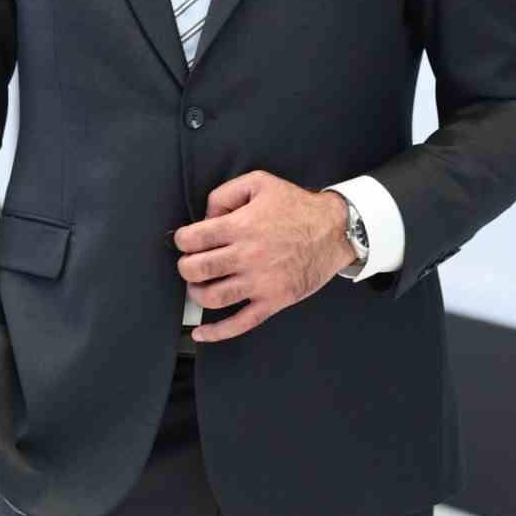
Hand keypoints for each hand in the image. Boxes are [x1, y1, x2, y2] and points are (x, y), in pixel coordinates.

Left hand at [173, 171, 355, 344]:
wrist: (333, 230)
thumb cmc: (297, 206)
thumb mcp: (259, 182)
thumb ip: (225, 193)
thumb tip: (206, 217)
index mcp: (241, 226)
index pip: (193, 239)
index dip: (182, 240)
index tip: (185, 241)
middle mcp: (247, 256)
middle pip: (197, 269)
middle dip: (186, 266)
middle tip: (190, 262)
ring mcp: (259, 282)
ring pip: (212, 298)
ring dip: (197, 293)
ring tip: (199, 285)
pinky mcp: (272, 301)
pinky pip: (240, 323)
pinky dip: (216, 332)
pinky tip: (201, 333)